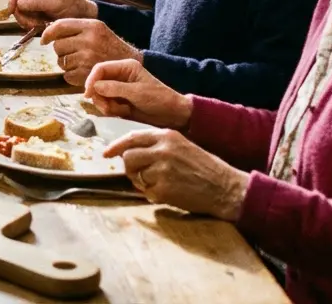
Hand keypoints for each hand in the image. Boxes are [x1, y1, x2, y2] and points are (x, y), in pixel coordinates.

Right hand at [5, 0, 96, 26]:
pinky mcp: (37, 15)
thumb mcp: (55, 3)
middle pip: (17, 3)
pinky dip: (31, 25)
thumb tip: (18, 4)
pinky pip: (27, 20)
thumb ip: (36, 3)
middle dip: (22, 14)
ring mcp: (35, 5)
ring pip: (20, 13)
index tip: (11, 11)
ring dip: (27, 21)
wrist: (84, 17)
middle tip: (32, 24)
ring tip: (41, 25)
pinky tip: (42, 26)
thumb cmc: (73, 6)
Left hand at [43, 19, 141, 85]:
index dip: (48, 33)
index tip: (44, 40)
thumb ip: (76, 28)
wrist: (129, 65)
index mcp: (91, 26)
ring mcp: (88, 58)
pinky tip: (82, 72)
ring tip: (80, 62)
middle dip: (62, 50)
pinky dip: (71, 76)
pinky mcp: (87, 75)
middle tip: (73, 52)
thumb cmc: (110, 46)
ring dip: (66, 63)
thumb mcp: (97, 29)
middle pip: (58, 45)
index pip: (60, 26)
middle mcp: (89, 41)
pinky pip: (66, 75)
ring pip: (61, 61)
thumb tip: (48, 32)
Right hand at [83, 58, 192, 129]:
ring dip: (106, 105)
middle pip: (96, 83)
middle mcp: (119, 76)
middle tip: (109, 108)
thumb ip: (115, 88)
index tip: (88, 95)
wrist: (172, 114)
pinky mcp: (119, 100)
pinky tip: (123, 112)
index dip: (91, 80)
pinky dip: (110, 110)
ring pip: (99, 95)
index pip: (100, 69)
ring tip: (121, 110)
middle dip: (100, 97)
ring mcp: (118, 88)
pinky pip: (105, 104)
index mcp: (126, 67)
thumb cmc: (159, 99)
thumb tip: (94, 87)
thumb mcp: (137, 93)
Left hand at [104, 129, 248, 220]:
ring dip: (143, 182)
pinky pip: (146, 192)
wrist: (225, 187)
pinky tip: (170, 192)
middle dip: (129, 168)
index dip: (116, 146)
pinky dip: (153, 195)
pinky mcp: (163, 189)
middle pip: (128, 157)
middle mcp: (162, 150)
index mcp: (167, 136)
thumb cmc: (203, 167)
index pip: (132, 137)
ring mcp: (162, 170)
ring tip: (161, 184)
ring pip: (136, 175)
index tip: (106, 153)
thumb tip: (129, 151)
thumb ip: (157, 145)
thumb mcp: (182, 146)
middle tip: (138, 175)